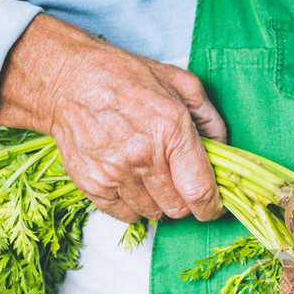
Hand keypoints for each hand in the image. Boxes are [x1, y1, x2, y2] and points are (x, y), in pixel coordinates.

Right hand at [0, 14, 226, 222]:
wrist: (69, 80)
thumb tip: (225, 151)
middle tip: (179, 183)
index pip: (200, 192)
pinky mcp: (93, 184)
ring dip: (159, 203)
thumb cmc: (126, 78)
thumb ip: (210, 119)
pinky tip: (131, 182)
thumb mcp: (181, 83)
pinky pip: (125, 215)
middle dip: (185, 201)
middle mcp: (143, 157)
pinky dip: (133, 205)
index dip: (212, 207)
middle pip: (179, 209)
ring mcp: (115, 173)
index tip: (213, 207)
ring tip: (152, 177)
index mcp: (171, 131)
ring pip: (153, 214)